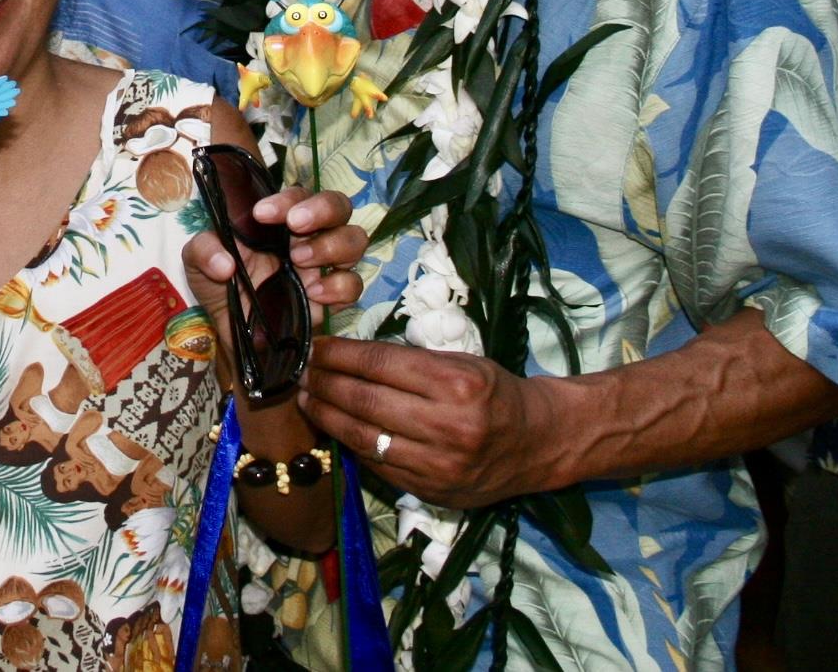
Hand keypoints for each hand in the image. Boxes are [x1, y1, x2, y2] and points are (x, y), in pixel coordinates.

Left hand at [183, 188, 365, 327]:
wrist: (230, 330)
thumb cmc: (219, 283)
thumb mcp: (197, 261)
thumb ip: (203, 250)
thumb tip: (224, 263)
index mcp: (279, 219)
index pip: (297, 194)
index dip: (286, 199)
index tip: (262, 214)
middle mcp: (308, 235)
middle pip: (338, 205)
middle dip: (321, 209)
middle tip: (295, 225)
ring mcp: (323, 265)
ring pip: (354, 239)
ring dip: (331, 245)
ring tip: (300, 259)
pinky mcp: (331, 297)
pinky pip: (353, 284)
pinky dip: (339, 286)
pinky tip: (313, 293)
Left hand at [298, 336, 559, 508]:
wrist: (537, 443)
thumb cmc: (494, 392)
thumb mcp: (460, 362)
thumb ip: (409, 362)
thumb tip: (347, 355)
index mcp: (456, 384)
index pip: (380, 364)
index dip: (339, 354)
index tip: (315, 346)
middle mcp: (448, 426)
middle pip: (366, 401)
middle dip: (324, 384)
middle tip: (300, 372)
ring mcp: (439, 465)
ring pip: (365, 438)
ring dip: (327, 416)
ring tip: (306, 399)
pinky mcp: (433, 491)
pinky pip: (379, 465)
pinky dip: (352, 444)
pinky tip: (335, 428)